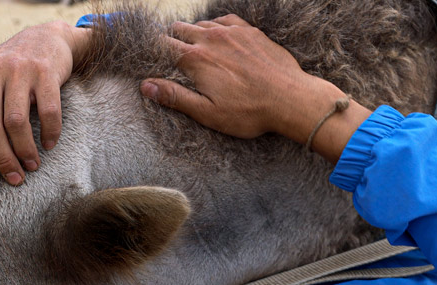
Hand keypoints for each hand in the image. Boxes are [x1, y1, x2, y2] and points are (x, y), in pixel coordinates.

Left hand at [0, 21, 90, 184]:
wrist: (43, 39)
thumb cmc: (4, 73)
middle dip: (2, 159)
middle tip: (14, 178)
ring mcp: (17, 69)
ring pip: (16, 122)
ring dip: (25, 151)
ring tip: (31, 166)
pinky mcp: (44, 71)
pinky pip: (48, 111)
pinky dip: (49, 133)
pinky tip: (49, 145)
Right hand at [141, 15, 370, 162]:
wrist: (290, 99)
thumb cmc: (249, 112)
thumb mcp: (207, 113)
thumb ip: (175, 97)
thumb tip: (146, 86)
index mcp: (196, 60)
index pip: (164, 45)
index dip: (154, 50)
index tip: (151, 57)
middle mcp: (211, 39)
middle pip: (180, 29)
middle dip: (172, 40)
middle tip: (173, 57)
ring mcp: (233, 32)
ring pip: (202, 23)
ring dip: (194, 34)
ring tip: (196, 51)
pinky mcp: (251, 31)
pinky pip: (225, 19)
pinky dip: (217, 27)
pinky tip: (219, 38)